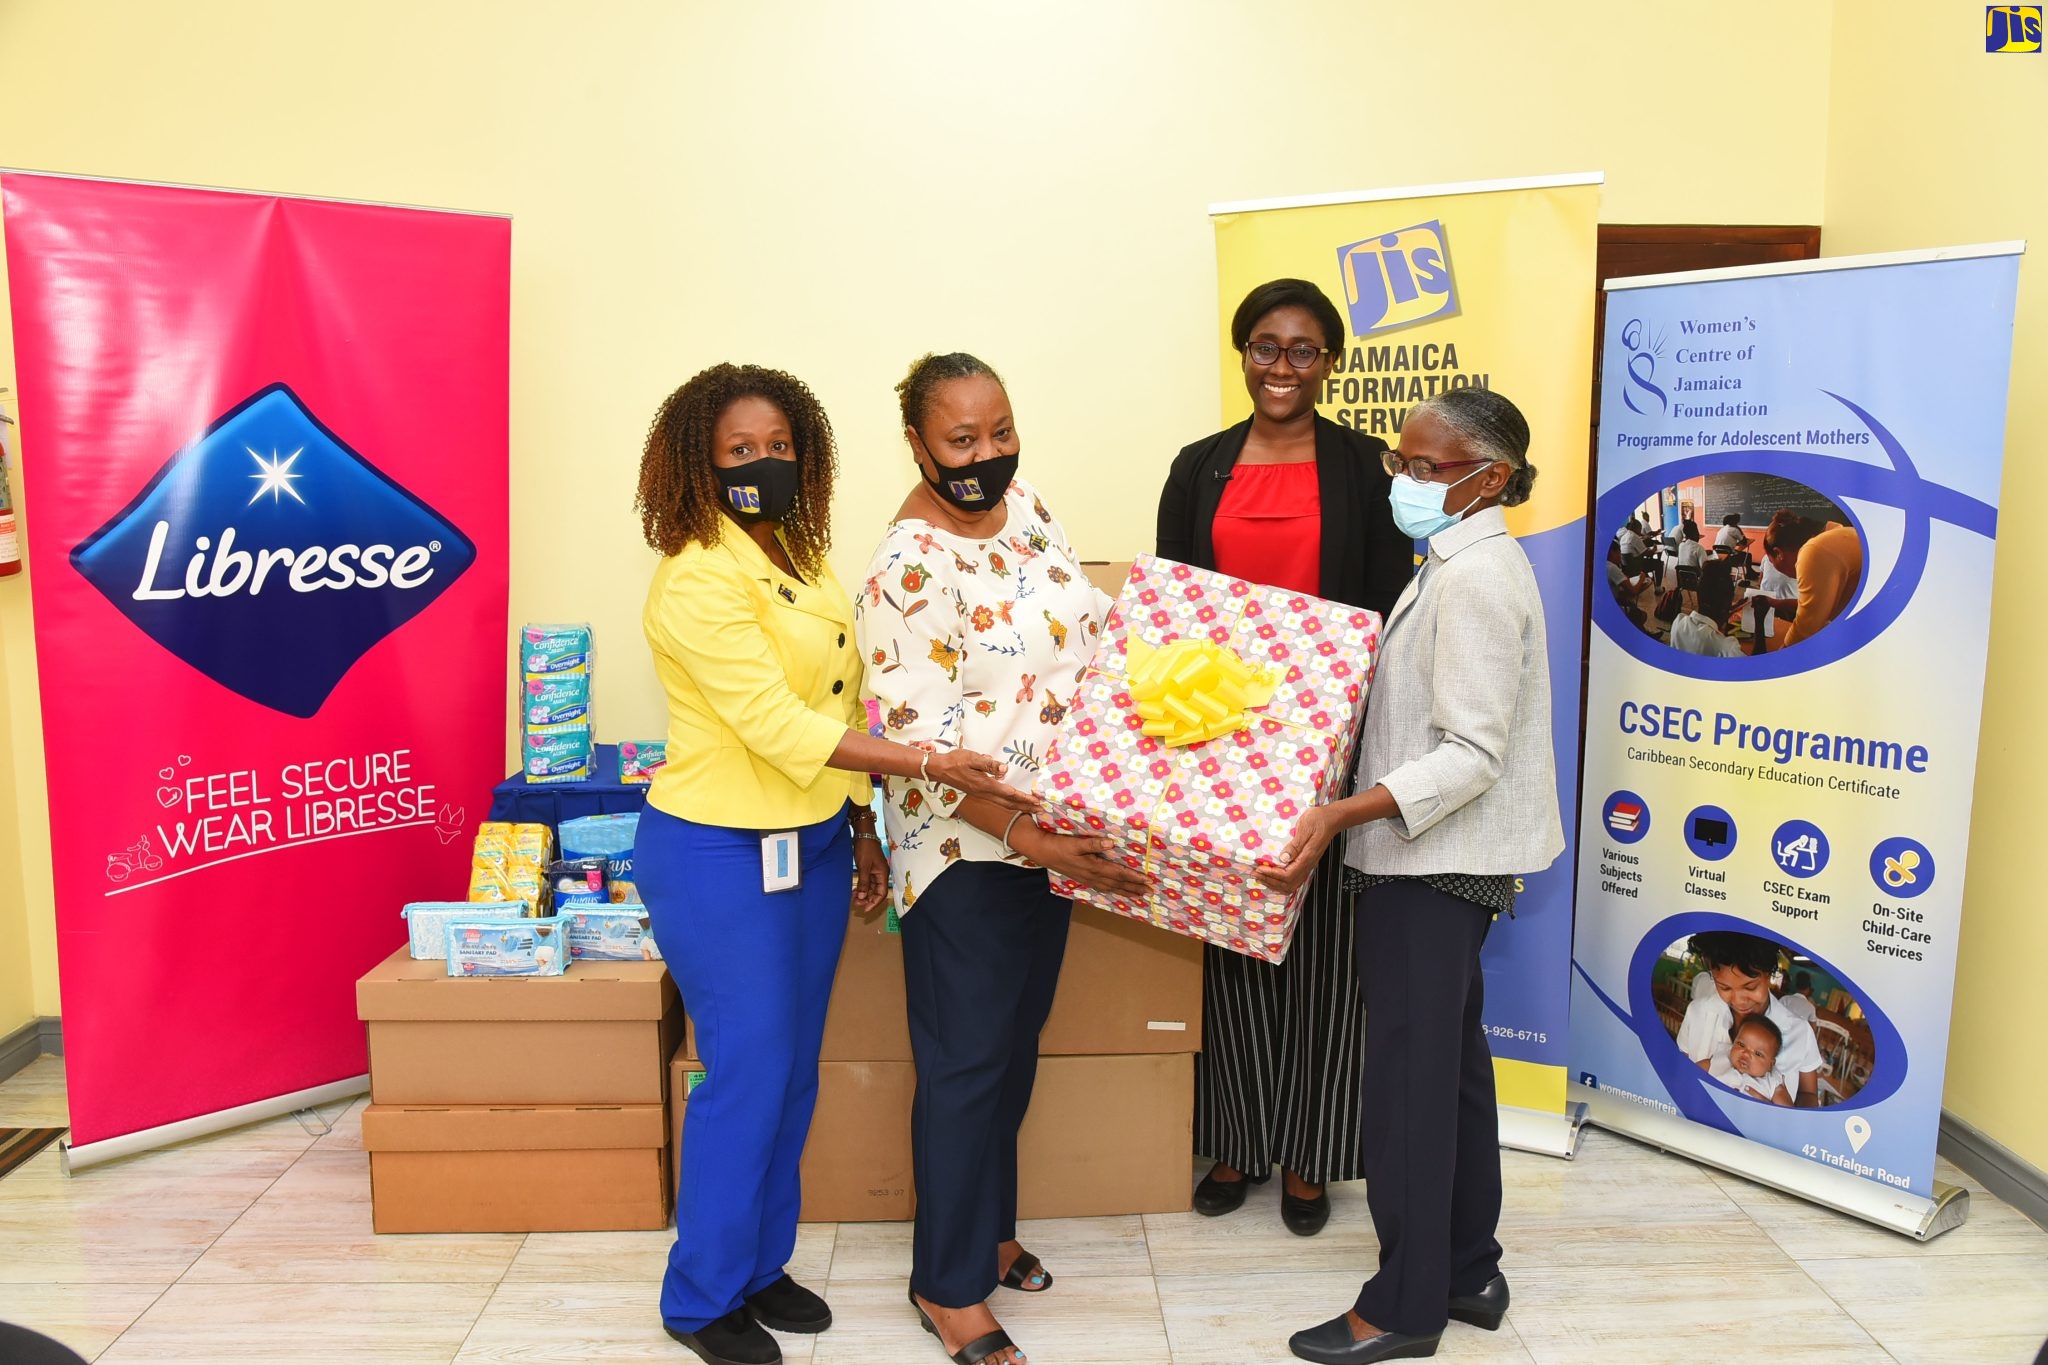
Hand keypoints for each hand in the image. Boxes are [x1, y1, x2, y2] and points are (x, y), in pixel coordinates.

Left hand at [851, 833, 888, 914]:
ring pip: (871, 888)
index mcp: (883, 874)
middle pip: (877, 892)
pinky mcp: (869, 870)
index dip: (874, 903)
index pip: (882, 893)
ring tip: (854, 899)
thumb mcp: (864, 866)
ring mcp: (875, 872)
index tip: (865, 909)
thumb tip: (862, 898)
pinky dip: (861, 888)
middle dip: (868, 899)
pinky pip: (867, 883)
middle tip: (856, 904)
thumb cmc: (865, 849)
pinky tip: (854, 892)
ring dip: (864, 894)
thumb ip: (864, 883)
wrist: (863, 835)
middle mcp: (881, 875)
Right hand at [924, 747, 1037, 811]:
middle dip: (1025, 806)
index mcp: (985, 785)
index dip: (1023, 798)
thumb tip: (1005, 769)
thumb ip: (988, 764)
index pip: (1009, 793)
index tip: (1036, 801)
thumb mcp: (972, 758)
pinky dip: (1009, 803)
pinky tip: (1013, 802)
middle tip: (1040, 809)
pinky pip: (998, 801)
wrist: (939, 769)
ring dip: (1019, 806)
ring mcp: (981, 794)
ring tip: (1031, 808)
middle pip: (1009, 803)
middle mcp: (985, 793)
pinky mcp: (979, 792)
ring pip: (1004, 803)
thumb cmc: (955, 761)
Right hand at [1011, 822, 1150, 898]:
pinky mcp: (1084, 878)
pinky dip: (1114, 891)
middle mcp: (1093, 875)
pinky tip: (1118, 892)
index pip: (1118, 873)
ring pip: (1111, 888)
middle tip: (1150, 892)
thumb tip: (1111, 843)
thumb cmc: (1059, 845)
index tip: (1148, 881)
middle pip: (1118, 884)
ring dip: (1126, 892)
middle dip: (1135, 888)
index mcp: (1093, 866)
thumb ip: (1092, 843)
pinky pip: (1103, 888)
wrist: (1043, 852)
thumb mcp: (1075, 842)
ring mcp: (1088, 879)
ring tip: (1140, 895)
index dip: (1134, 878)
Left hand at [1254, 804, 1342, 894]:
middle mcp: (1308, 864)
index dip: (1272, 874)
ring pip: (1291, 884)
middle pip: (1288, 883)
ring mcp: (1308, 865)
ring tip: (1261, 877)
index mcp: (1307, 857)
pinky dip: (1281, 882)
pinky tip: (1272, 876)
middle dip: (1270, 881)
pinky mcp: (1306, 863)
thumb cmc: (1319, 819)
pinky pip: (1294, 879)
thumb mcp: (1305, 827)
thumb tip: (1283, 858)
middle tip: (1255, 874)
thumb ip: (1295, 844)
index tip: (1259, 868)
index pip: (1288, 875)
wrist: (1332, 819)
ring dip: (1274, 883)